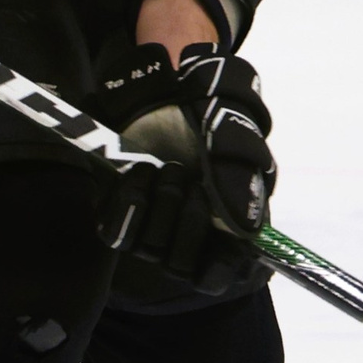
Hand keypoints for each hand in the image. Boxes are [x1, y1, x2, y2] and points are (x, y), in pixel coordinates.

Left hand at [96, 42, 276, 302]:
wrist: (161, 89)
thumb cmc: (208, 109)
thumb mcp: (239, 128)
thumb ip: (243, 168)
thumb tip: (245, 226)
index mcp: (232, 226)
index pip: (225, 273)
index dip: (221, 262)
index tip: (220, 229)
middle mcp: (192, 237)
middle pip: (183, 266)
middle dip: (188, 218)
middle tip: (189, 175)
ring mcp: (154, 230)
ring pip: (153, 251)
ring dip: (159, 205)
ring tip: (163, 167)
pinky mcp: (121, 218)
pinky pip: (117, 234)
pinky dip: (127, 205)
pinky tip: (136, 175)